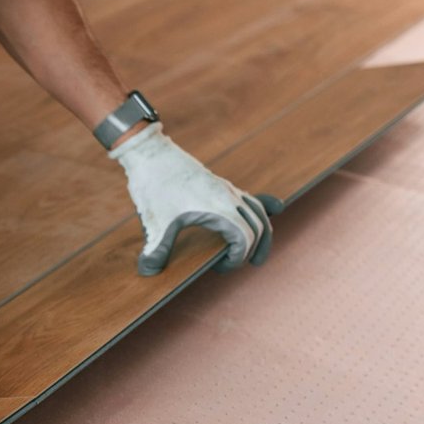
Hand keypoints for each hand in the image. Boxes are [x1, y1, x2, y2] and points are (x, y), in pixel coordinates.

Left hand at [110, 122, 284, 275]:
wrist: (150, 151)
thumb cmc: (154, 185)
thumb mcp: (155, 221)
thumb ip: (156, 249)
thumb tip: (147, 272)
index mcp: (218, 208)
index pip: (245, 238)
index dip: (238, 258)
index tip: (220, 267)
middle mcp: (229, 196)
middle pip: (259, 226)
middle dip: (255, 249)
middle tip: (237, 265)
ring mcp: (227, 188)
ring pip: (258, 211)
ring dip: (262, 232)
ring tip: (257, 254)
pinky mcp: (220, 183)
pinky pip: (250, 197)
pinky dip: (263, 209)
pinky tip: (276, 209)